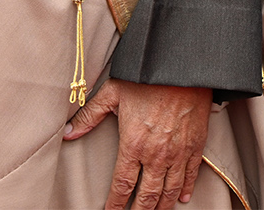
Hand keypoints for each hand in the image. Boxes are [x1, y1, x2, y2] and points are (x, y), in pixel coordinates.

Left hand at [65, 78, 211, 209]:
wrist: (182, 68)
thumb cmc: (145, 78)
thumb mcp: (112, 92)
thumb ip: (89, 115)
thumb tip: (68, 133)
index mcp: (133, 144)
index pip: (122, 184)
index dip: (116, 203)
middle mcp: (156, 154)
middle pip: (147, 195)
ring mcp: (178, 152)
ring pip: (170, 190)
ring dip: (162, 206)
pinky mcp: (195, 146)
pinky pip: (191, 174)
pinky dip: (185, 189)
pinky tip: (181, 197)